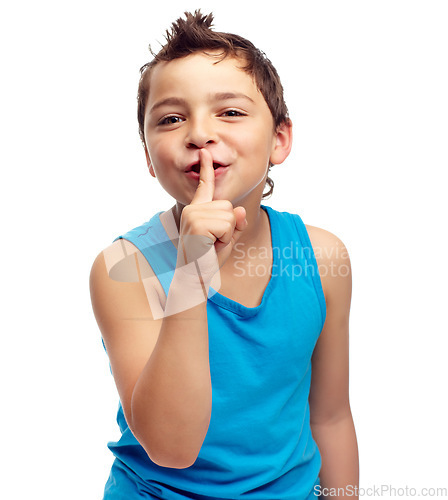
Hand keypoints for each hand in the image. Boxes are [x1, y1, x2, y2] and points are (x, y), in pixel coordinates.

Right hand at [176, 149, 247, 281]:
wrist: (194, 278)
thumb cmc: (208, 259)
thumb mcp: (227, 238)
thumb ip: (235, 222)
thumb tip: (240, 210)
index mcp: (197, 210)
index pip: (204, 186)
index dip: (207, 169)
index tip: (205, 153)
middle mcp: (193, 209)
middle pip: (229, 206)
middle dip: (229, 227)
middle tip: (214, 243)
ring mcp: (193, 215)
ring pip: (230, 215)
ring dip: (227, 234)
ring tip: (211, 245)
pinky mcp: (197, 223)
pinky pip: (228, 224)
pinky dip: (225, 239)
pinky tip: (210, 246)